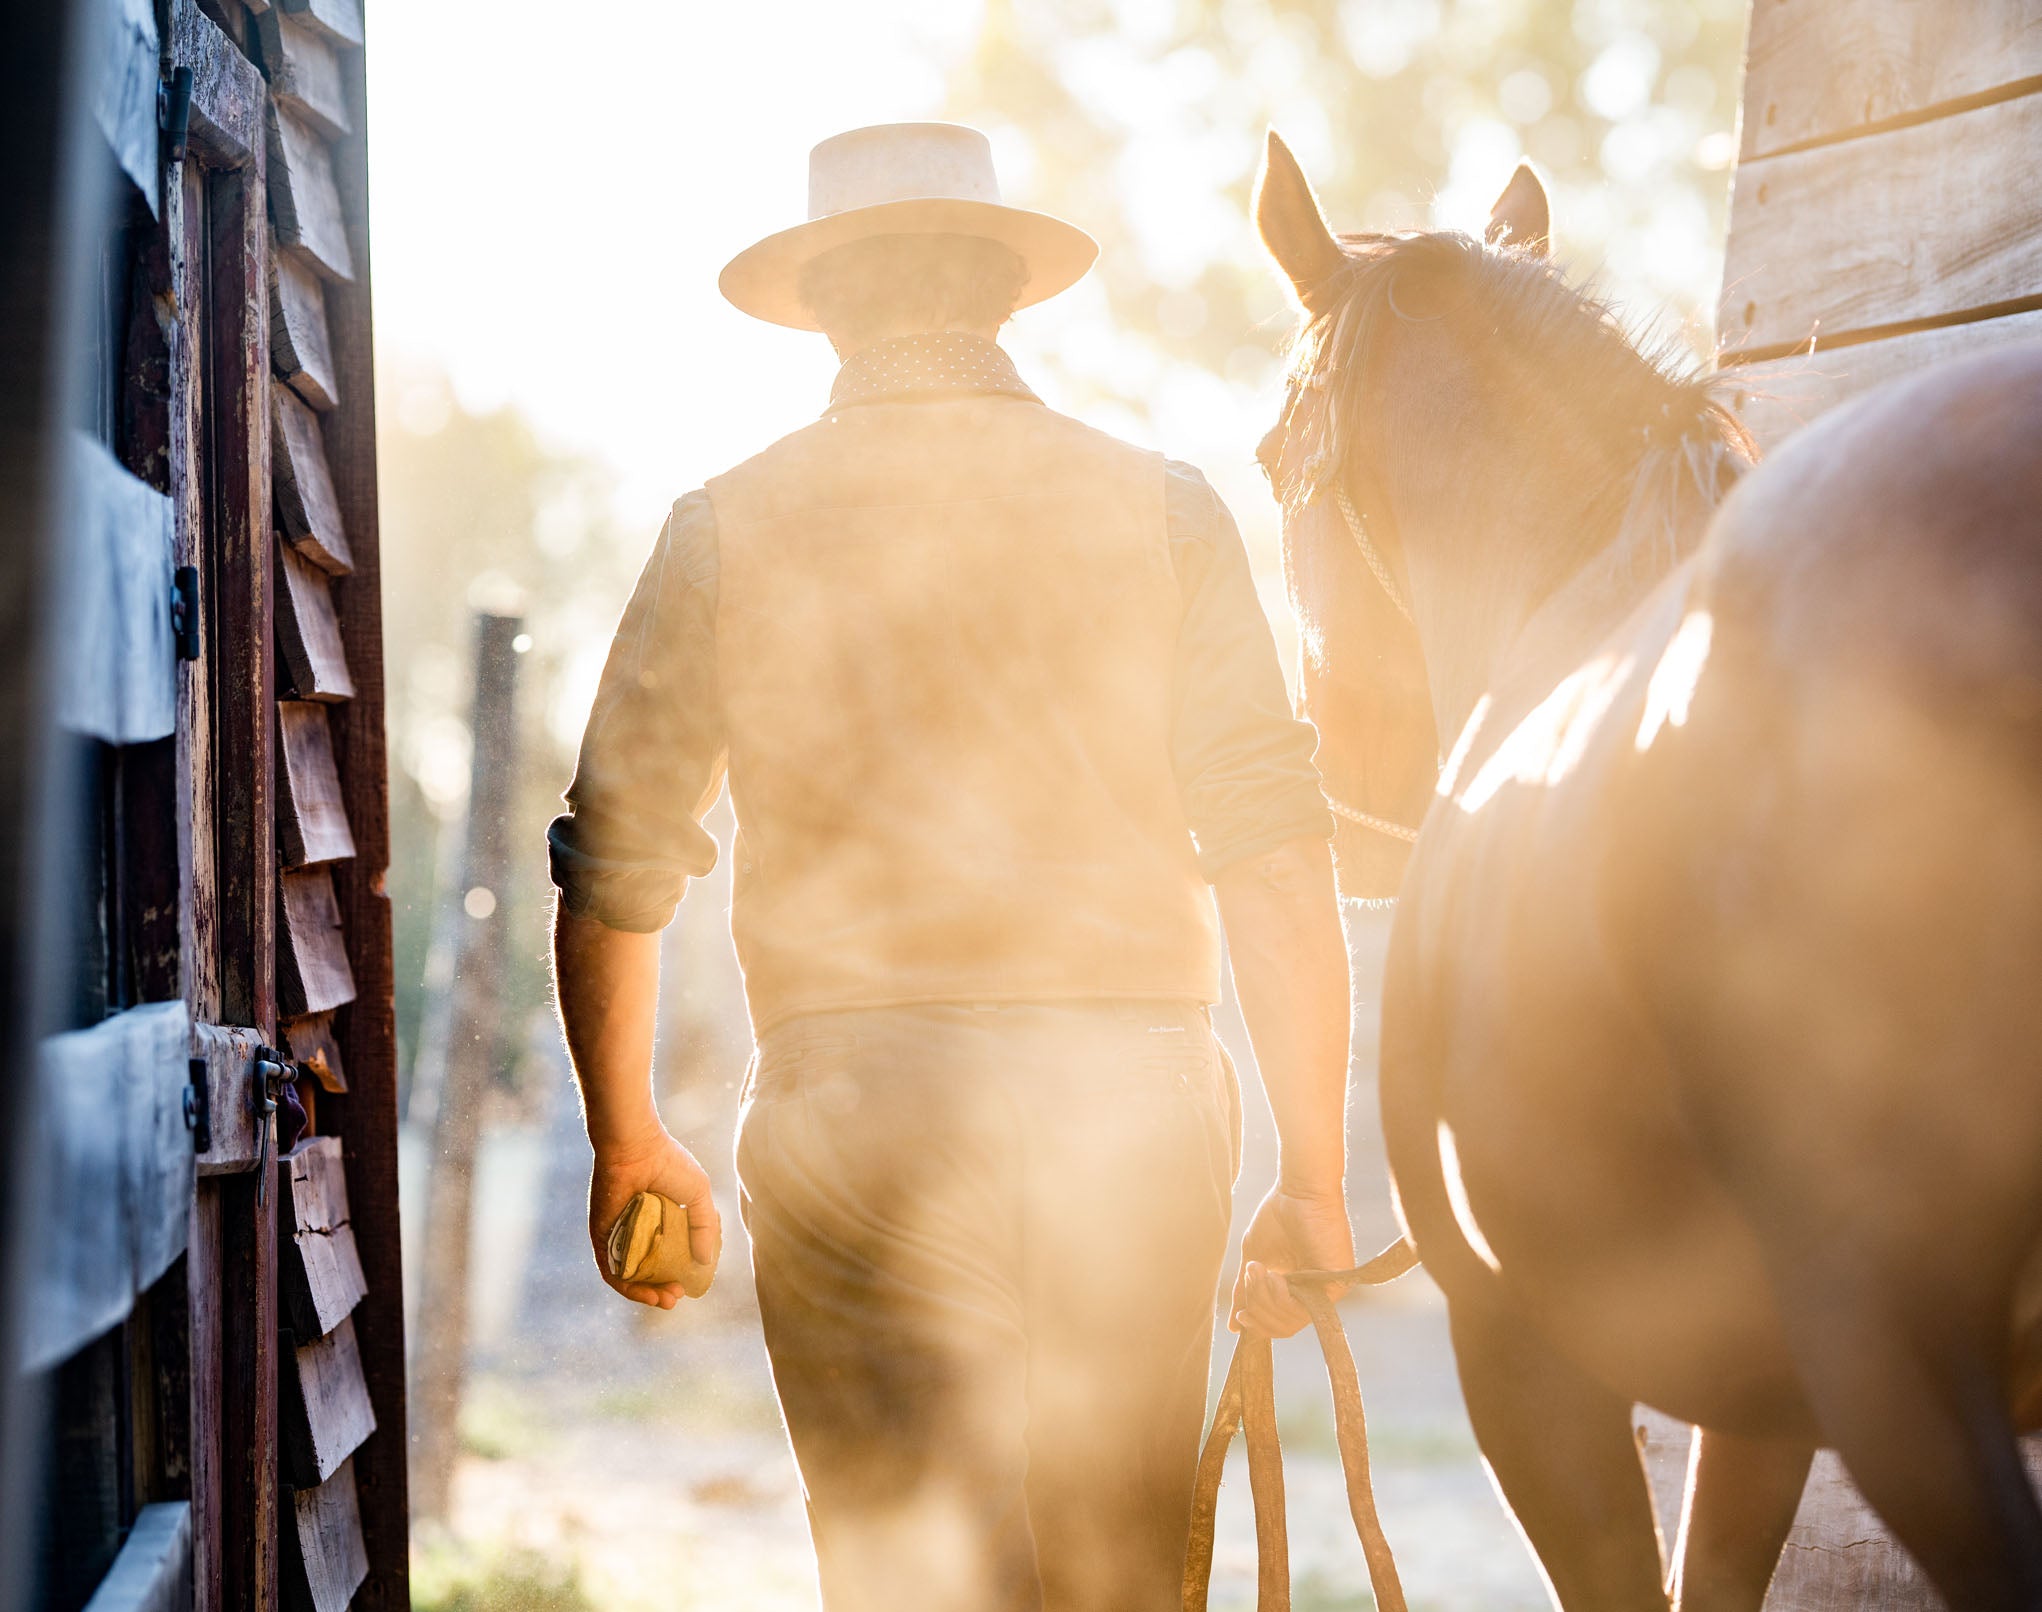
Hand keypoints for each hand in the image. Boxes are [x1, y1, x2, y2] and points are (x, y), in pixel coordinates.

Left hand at [588, 1129, 721, 1309]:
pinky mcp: (603, 1238)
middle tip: (676, 1296)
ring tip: (666, 1300)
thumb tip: (705, 1261)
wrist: (634, 1148)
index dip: (681, 1271)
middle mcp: (639, 1231)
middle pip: (650, 1270)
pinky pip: (612, 1270)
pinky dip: (628, 1286)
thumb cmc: (668, 1164)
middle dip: (664, 1288)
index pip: (670, 1254)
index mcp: (661, 1220)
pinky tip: (648, 1293)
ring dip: (647, 1293)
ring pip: (630, 1275)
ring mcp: (620, 1236)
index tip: (692, 1281)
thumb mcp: (698, 1195)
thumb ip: (704, 1226)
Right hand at [1229, 1183, 1353, 1337]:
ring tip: (1259, 1270)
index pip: (1280, 1325)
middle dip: (1259, 1308)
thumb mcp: (1256, 1259)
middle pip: (1284, 1327)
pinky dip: (1283, 1298)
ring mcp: (1329, 1290)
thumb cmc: (1278, 1217)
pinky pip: (1305, 1308)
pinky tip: (1275, 1277)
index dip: (1258, 1324)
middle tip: (1251, 1276)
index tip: (1241, 1314)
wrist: (1297, 1190)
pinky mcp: (1338, 1283)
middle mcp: (1316, 1294)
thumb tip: (1234, 1325)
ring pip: (1293, 1320)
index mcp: (1300, 1291)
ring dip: (1267, 1299)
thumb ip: (1247, 1292)